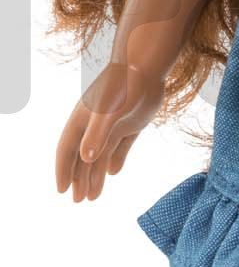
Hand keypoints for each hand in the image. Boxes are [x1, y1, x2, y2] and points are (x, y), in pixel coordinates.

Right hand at [56, 60, 164, 201]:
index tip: (62, 190)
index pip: (68, 149)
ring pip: (101, 154)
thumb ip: (98, 134)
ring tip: (93, 197)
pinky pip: (121, 145)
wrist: (148, 65)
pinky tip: (113, 173)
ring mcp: (114, 123)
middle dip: (79, 179)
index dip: (63, 170)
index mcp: (84, 120)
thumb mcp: (110, 111)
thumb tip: (86, 158)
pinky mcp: (132, 121)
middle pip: (83, 157)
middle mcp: (96, 123)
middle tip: (78, 201)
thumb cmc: (125, 85)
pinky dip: (116, 159)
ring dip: (96, 175)